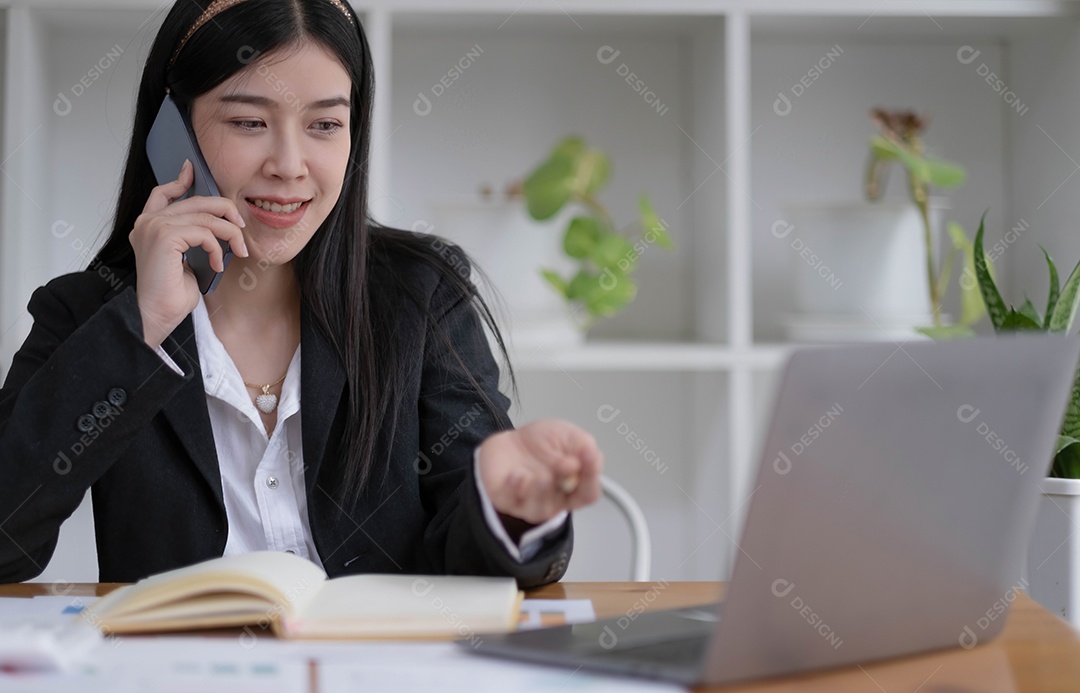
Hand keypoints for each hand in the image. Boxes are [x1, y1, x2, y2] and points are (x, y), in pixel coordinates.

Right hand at [129, 159, 247, 347]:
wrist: (157, 315)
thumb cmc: (171, 293)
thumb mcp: (185, 259)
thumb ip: (191, 237)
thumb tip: (214, 225)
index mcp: (148, 226)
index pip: (163, 193)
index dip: (180, 180)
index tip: (192, 169)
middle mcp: (147, 222)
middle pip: (195, 201)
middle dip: (224, 211)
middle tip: (241, 229)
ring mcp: (153, 227)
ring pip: (205, 217)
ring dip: (229, 234)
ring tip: (238, 251)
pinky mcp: (164, 236)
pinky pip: (204, 232)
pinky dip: (217, 248)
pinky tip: (217, 265)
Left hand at [477, 419, 603, 524]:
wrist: (509, 440)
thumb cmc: (540, 442)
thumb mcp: (568, 435)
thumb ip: (583, 445)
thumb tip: (591, 456)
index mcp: (573, 486)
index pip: (589, 492)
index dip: (592, 477)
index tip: (590, 456)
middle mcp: (554, 498)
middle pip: (566, 503)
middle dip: (566, 482)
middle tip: (566, 464)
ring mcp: (530, 503)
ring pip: (540, 508)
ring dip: (541, 490)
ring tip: (541, 475)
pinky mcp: (507, 502)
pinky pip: (512, 502)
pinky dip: (514, 488)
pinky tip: (515, 474)